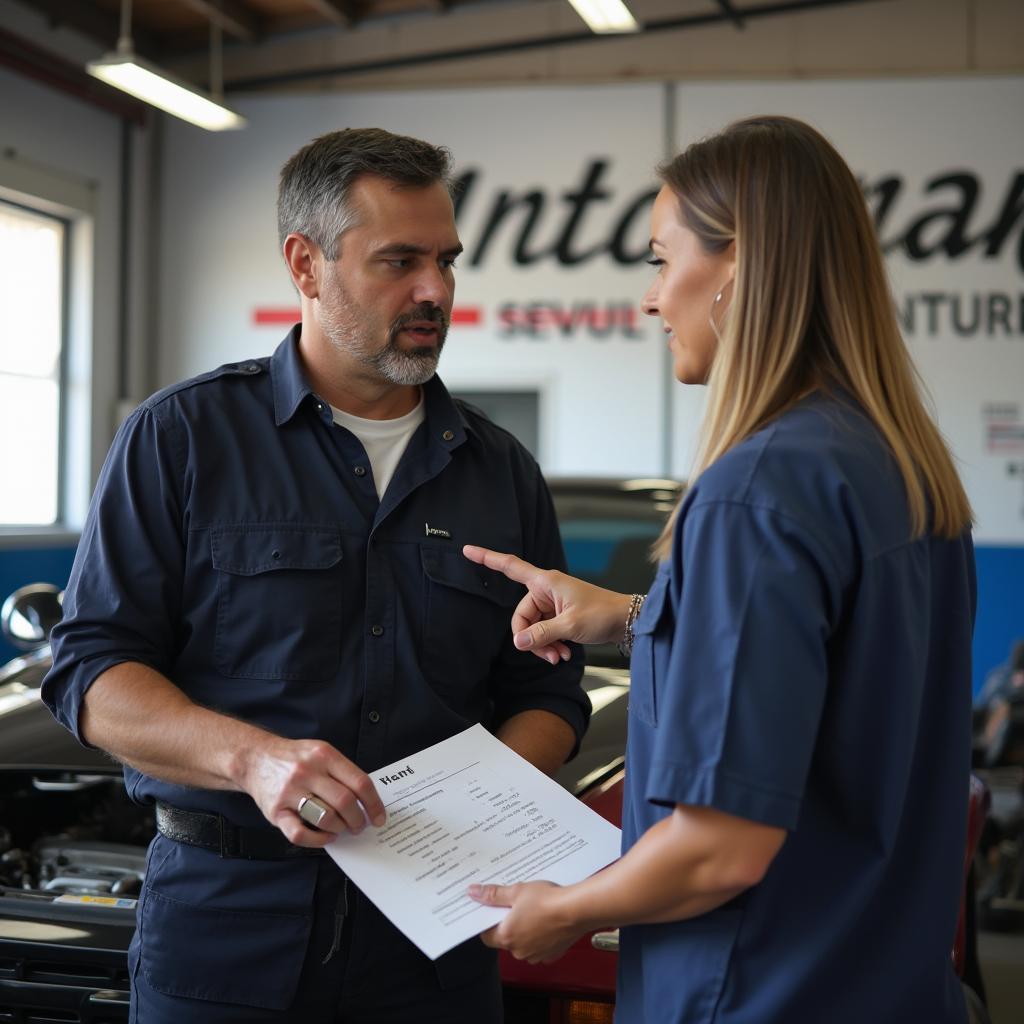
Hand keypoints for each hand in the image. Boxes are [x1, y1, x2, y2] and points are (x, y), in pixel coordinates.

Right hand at [238, 735, 386, 847]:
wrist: (255, 758)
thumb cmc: (294, 758)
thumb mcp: (320, 752)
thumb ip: (342, 771)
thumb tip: (367, 799)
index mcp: (324, 755)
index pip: (360, 782)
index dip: (374, 803)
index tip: (379, 817)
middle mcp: (308, 772)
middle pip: (345, 802)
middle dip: (358, 820)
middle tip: (360, 826)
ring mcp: (290, 792)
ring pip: (326, 818)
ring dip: (340, 829)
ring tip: (342, 829)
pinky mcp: (276, 811)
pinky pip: (300, 834)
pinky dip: (318, 840)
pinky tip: (326, 837)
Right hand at [462, 545, 631, 664]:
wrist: (627, 621)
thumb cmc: (603, 614)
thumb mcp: (570, 626)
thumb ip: (542, 634)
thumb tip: (518, 642)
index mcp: (546, 581)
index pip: (510, 567)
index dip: (488, 558)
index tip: (468, 550)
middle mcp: (546, 590)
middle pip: (522, 615)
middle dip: (532, 638)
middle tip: (550, 654)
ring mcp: (553, 604)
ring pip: (534, 627)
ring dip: (544, 645)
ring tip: (560, 657)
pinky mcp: (559, 616)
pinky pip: (545, 632)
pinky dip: (551, 644)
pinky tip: (565, 653)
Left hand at [469, 881, 583, 963]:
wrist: (577, 909)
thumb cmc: (548, 901)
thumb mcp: (516, 891)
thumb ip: (493, 894)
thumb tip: (474, 892)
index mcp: (507, 937)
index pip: (486, 935)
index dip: (487, 921)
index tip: (491, 909)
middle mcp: (520, 951)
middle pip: (506, 938)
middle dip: (508, 922)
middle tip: (514, 903)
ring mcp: (537, 954)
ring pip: (523, 942)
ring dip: (525, 929)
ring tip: (533, 908)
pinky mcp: (552, 953)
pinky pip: (540, 945)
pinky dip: (540, 934)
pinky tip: (546, 918)